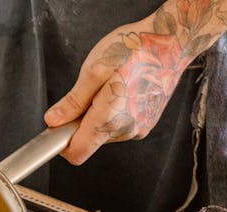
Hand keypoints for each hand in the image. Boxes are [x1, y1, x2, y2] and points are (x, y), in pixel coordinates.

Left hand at [45, 0, 226, 163]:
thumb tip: (54, 121)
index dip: (62, 143)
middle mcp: (125, 130)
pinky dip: (115, 113)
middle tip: (91, 93)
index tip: (59, 126)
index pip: (76, 154)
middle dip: (82, 123)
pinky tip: (124, 90)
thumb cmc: (135, 50)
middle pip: (89, 142)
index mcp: (108, 119)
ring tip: (112, 87)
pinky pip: (120, 126)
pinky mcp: (146, 124)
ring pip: (104, 134)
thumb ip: (73, 101)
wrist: (172, 43)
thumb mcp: (95, 70)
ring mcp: (138, 128)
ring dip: (99, 116)